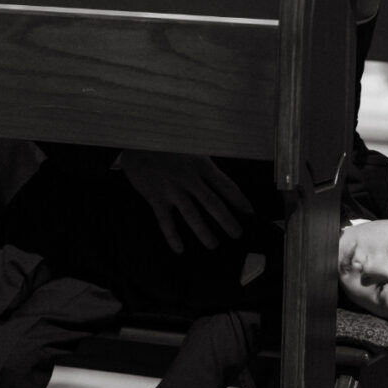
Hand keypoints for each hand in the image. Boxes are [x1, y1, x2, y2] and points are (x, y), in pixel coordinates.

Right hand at [119, 150, 254, 252]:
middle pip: (213, 203)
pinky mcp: (155, 196)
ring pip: (192, 214)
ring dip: (204, 232)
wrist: (137, 139)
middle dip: (227, 221)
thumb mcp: (191, 149)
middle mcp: (190, 178)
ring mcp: (173, 189)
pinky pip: (166, 221)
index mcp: (202, 166)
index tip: (250, 213)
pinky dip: (173, 236)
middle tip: (237, 234)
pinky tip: (179, 248)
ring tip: (213, 245)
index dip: (240, 200)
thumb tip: (218, 185)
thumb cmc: (166, 145)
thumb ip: (204, 167)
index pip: (226, 186)